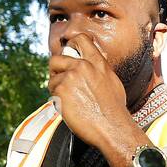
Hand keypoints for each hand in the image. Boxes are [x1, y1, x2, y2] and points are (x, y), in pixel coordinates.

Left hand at [46, 32, 135, 149]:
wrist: (113, 127)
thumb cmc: (115, 110)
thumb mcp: (112, 82)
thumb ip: (99, 70)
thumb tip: (91, 67)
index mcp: (97, 62)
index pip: (80, 39)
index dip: (70, 46)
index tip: (67, 54)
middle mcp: (83, 66)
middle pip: (56, 59)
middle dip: (55, 71)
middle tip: (60, 82)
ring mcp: (70, 76)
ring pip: (52, 79)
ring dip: (57, 89)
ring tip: (70, 101)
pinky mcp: (61, 89)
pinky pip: (52, 92)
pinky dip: (57, 100)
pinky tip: (69, 108)